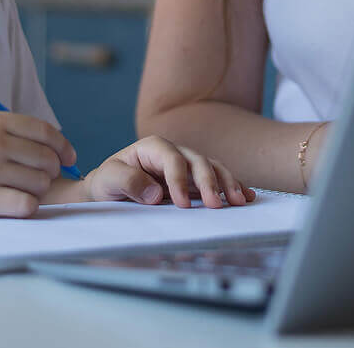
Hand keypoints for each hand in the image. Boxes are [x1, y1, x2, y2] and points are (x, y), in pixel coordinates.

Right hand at [0, 111, 77, 217]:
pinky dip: (27, 207)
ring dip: (36, 191)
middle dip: (50, 172)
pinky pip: (27, 205)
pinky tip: (15, 204)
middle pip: (47, 159)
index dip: (62, 146)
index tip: (69, 158)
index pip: (45, 131)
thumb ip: (14, 133)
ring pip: (40, 184)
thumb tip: (58, 147)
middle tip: (39, 179)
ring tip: (19, 190)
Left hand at [85, 136, 255, 208]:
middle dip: (209, 183)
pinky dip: (231, 187)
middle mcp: (174, 153)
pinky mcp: (194, 181)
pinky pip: (217, 181)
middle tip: (216, 206)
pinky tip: (245, 196)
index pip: (172, 159)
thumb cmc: (108, 182)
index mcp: (153, 147)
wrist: (109, 191)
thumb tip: (155, 194)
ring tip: (238, 201)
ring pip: (212, 169)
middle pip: (198, 162)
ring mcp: (187, 166)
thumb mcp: (108, 179)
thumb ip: (128, 182)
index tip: (182, 204)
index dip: (179, 180)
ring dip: (227, 184)